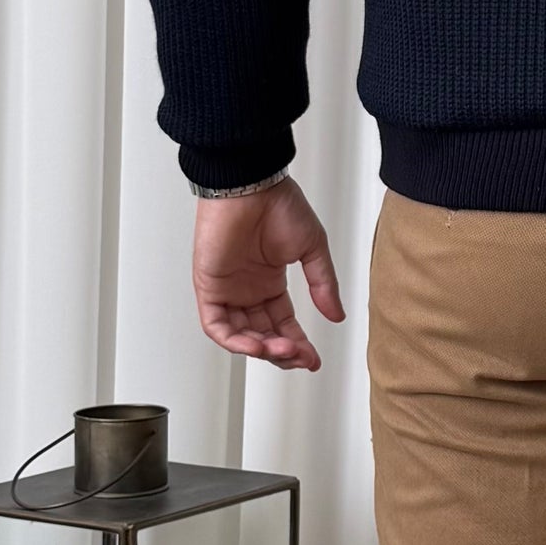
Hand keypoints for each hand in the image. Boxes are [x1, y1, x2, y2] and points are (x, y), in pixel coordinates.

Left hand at [191, 178, 343, 370]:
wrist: (252, 185)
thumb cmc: (278, 205)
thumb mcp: (312, 249)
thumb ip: (323, 284)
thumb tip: (336, 315)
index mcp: (270, 282)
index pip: (283, 324)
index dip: (298, 345)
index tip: (313, 359)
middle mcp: (247, 289)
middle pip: (263, 335)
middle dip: (283, 352)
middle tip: (300, 357)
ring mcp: (227, 289)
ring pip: (240, 335)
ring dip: (261, 349)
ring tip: (282, 351)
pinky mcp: (209, 286)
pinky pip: (216, 325)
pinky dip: (235, 340)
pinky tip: (256, 345)